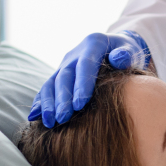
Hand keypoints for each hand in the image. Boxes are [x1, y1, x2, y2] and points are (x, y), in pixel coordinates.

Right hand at [27, 30, 150, 126]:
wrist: (116, 47)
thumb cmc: (127, 53)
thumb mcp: (130, 50)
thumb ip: (126, 55)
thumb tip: (119, 58)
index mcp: (93, 43)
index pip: (85, 64)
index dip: (81, 84)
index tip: (80, 105)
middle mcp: (75, 53)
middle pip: (65, 75)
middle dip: (63, 98)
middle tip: (63, 118)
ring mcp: (65, 64)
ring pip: (52, 82)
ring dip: (49, 103)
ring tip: (49, 122)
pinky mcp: (60, 74)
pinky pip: (47, 88)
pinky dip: (40, 102)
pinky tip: (35, 117)